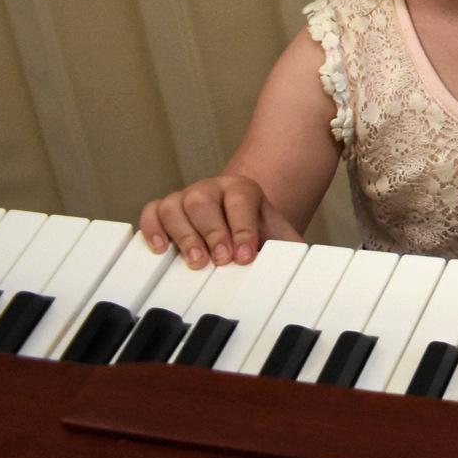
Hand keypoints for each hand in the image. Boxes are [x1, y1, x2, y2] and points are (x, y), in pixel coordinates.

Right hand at [137, 174, 297, 267]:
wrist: (241, 230)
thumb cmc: (259, 237)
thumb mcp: (279, 241)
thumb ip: (290, 251)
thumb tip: (306, 269)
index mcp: (243, 189)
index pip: (240, 200)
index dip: (242, 228)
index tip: (245, 256)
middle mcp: (212, 189)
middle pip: (203, 200)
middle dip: (212, 232)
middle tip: (220, 260)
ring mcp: (185, 197)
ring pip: (175, 205)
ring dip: (184, 235)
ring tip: (196, 262)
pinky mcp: (164, 211)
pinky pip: (151, 212)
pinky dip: (152, 229)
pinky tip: (161, 249)